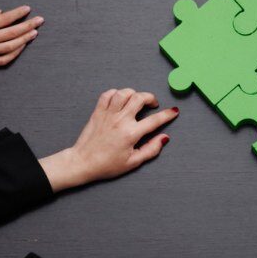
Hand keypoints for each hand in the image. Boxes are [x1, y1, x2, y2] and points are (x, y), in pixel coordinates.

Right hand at [0, 6, 41, 75]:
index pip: (5, 18)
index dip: (18, 13)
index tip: (27, 9)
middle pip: (12, 32)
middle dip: (28, 25)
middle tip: (40, 20)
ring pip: (11, 46)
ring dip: (25, 39)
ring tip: (34, 33)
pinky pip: (4, 60)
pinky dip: (14, 54)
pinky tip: (21, 47)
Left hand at [39, 89, 178, 190]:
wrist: (83, 162)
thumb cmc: (107, 165)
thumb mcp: (133, 162)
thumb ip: (151, 149)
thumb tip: (164, 138)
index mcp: (131, 133)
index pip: (154, 120)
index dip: (167, 115)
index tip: (173, 111)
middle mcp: (120, 120)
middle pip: (139, 98)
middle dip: (150, 98)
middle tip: (153, 104)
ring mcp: (108, 114)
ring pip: (124, 93)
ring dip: (133, 93)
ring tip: (136, 100)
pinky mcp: (97, 112)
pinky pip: (107, 95)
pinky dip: (116, 93)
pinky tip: (120, 100)